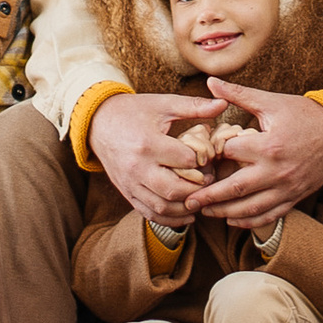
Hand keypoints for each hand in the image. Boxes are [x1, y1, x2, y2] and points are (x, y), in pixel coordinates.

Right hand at [88, 86, 232, 221]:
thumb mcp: (163, 104)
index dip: (203, 159)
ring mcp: (131, 184)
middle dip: (198, 188)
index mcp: (148, 143)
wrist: (99, 123)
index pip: (185, 160)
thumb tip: (224, 103)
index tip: (210, 156)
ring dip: (187, 207)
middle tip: (211, 180)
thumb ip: (194, 106)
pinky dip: (171, 219)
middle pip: (174, 189)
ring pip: (163, 206)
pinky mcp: (127, 193)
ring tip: (202, 197)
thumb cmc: (134, 111)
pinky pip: (150, 213)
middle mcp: (137, 167)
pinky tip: (187, 215)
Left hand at [190, 83, 322, 229]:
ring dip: (225, 213)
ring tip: (206, 213)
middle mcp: (276, 171)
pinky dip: (250, 221)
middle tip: (188, 201)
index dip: (212, 154)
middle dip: (209, 197)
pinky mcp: (295, 197)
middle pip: (235, 189)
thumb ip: (238, 94)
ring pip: (250, 208)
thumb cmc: (304, 113)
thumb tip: (210, 81)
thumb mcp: (271, 101)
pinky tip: (234, 220)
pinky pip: (270, 215)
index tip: (198, 156)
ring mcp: (287, 188)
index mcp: (268, 145)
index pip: (230, 154)